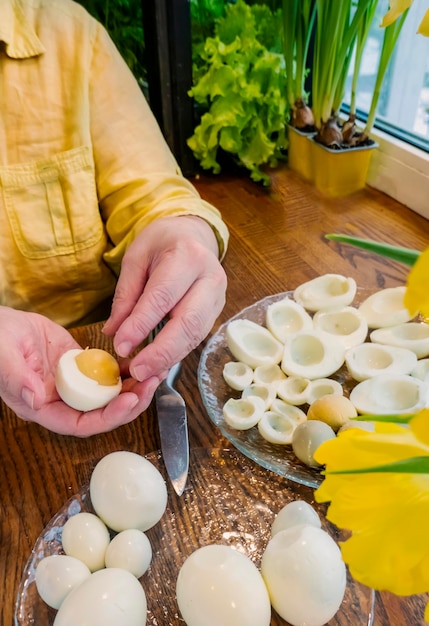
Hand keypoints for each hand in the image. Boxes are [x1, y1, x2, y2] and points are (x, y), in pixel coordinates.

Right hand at [0, 307, 158, 435]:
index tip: (129, 401)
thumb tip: (36, 398)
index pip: (81, 423)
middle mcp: (63, 400)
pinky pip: (107, 373)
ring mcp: (75, 384)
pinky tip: (141, 360)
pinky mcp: (81, 366)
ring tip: (154, 373)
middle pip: (103, 412)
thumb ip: (17, 379)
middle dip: (130, 403)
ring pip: (109, 394)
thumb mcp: (3, 358)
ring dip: (133, 387)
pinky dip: (125, 369)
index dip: (108, 417)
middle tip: (150, 384)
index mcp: (44, 407)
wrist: (1, 324)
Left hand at [103, 215, 226, 381]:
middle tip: (137, 371)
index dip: (142, 324)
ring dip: (170, 358)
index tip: (121, 346)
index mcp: (187, 256)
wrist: (192, 235)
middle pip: (188, 322)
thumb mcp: (136, 258)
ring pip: (196, 335)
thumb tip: (114, 332)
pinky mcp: (217, 312)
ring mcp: (218, 297)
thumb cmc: (161, 244)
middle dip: (162, 351)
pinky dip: (177, 354)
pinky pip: (197, 337)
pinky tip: (159, 365)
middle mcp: (210, 278)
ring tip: (146, 373)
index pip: (163, 296)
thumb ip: (126, 295)